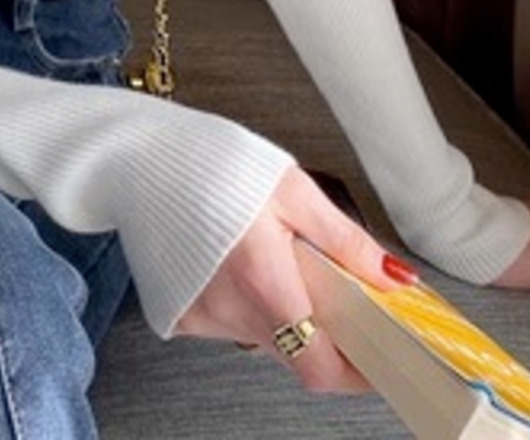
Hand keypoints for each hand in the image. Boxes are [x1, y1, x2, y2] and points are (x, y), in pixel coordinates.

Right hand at [175, 166, 411, 392]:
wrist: (137, 157)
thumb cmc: (208, 164)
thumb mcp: (292, 189)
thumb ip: (345, 240)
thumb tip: (392, 277)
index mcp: (266, 281)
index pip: (323, 368)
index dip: (358, 373)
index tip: (379, 358)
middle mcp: (231, 310)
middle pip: (296, 352)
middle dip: (321, 330)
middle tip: (322, 284)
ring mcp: (202, 317)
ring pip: (263, 337)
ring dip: (280, 311)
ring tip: (267, 257)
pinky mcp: (179, 314)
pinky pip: (227, 325)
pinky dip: (242, 304)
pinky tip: (233, 263)